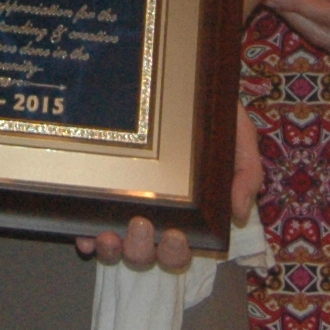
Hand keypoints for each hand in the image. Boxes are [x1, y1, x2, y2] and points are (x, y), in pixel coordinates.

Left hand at [72, 104, 258, 267]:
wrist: (180, 75)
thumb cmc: (210, 112)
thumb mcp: (238, 136)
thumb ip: (246, 172)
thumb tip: (239, 213)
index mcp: (186, 214)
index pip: (179, 251)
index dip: (175, 253)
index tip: (176, 235)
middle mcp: (151, 216)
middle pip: (144, 254)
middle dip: (142, 250)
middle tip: (142, 224)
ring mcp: (120, 208)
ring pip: (113, 247)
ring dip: (112, 250)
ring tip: (110, 233)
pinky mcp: (94, 191)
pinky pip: (83, 225)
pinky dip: (83, 237)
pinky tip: (83, 233)